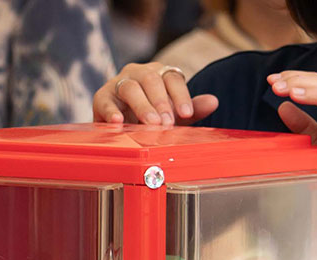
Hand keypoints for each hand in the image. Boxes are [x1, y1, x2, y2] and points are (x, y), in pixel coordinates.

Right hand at [92, 64, 218, 124]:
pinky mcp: (102, 98)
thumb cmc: (156, 118)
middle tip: (167, 123)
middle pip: (151, 79)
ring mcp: (119, 84)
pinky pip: (105, 101)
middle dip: (161, 102)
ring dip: (142, 106)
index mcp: (160, 76)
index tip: (187, 114)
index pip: (173, 78)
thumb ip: (193, 109)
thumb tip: (214, 101)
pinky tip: (119, 121)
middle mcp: (139, 74)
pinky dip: (111, 111)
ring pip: (130, 87)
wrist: (125, 127)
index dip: (181, 96)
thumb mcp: (176, 115)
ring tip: (151, 124)